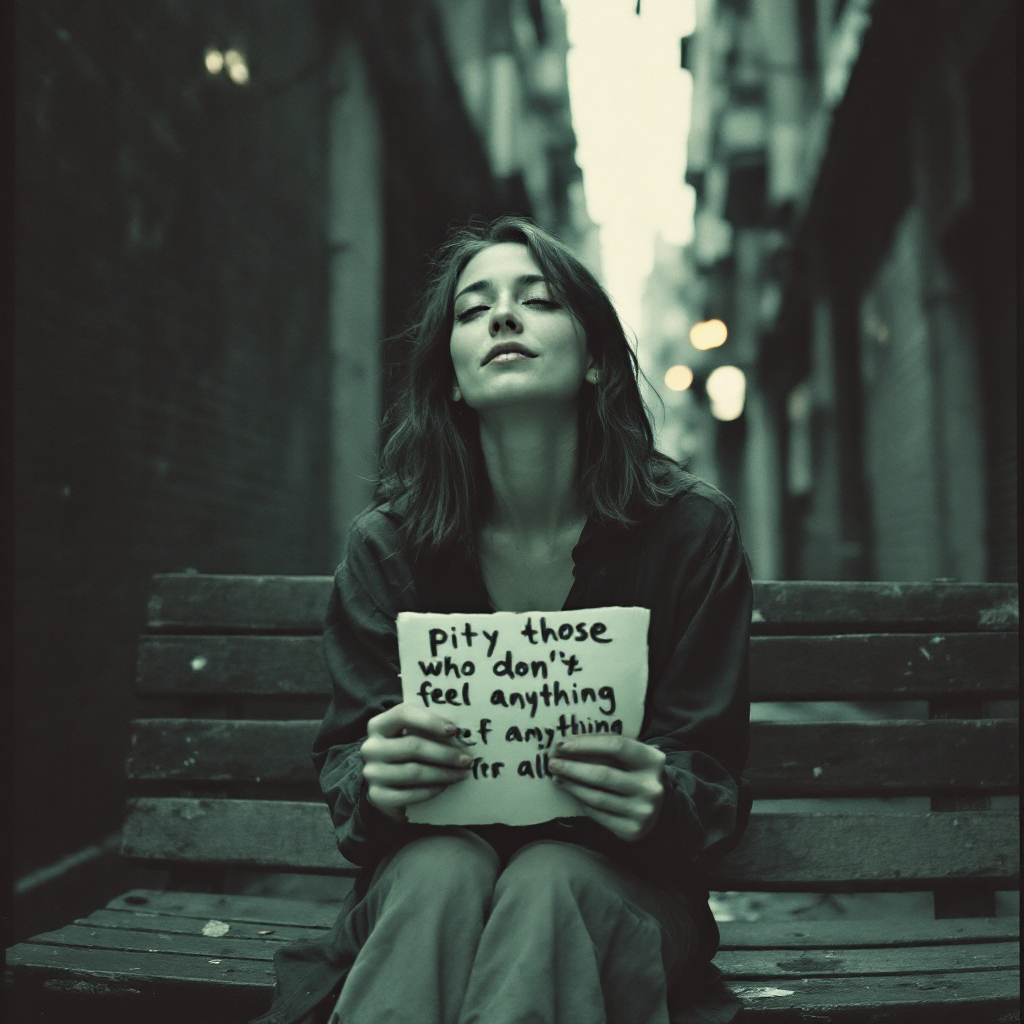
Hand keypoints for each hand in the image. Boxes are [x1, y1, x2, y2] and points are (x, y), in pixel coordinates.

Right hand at [360, 703, 471, 820]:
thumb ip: (428, 728)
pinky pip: (410, 794)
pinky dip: (431, 790)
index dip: (430, 721)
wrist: (387, 786)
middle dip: (445, 753)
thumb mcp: (412, 734)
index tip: (454, 730)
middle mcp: (371, 747)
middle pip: (412, 746)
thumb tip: (461, 732)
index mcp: (379, 725)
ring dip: (443, 773)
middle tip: (467, 759)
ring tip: (462, 773)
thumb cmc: (406, 753)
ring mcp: (372, 773)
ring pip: (414, 772)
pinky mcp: (377, 796)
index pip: (403, 714)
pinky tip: (445, 786)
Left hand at [548, 735, 665, 841]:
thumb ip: (607, 748)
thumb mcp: (630, 757)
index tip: (562, 744)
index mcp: (652, 760)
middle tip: (552, 763)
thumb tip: (566, 745)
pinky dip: (582, 802)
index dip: (586, 744)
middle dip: (572, 767)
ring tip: (557, 778)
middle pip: (603, 774)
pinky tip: (573, 793)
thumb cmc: (635, 773)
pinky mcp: (632, 829)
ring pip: (597, 797)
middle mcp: (650, 786)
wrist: (658, 808)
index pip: (616, 745)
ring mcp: (643, 810)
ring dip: (572, 786)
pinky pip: (598, 814)